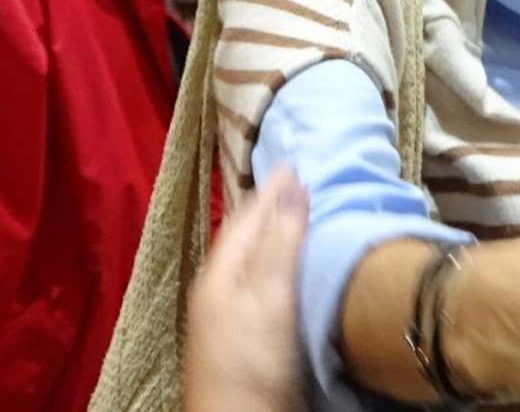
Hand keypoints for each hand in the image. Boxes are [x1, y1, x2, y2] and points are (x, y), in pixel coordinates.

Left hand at [183, 167, 307, 411]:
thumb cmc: (250, 359)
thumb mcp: (267, 296)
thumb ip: (280, 243)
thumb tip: (292, 186)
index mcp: (220, 273)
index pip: (247, 218)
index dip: (271, 189)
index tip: (295, 161)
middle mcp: (221, 289)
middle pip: (247, 237)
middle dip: (270, 208)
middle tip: (297, 181)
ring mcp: (231, 317)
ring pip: (254, 260)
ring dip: (275, 235)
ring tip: (299, 216)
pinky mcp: (248, 338)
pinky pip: (264, 284)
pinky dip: (280, 265)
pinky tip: (295, 270)